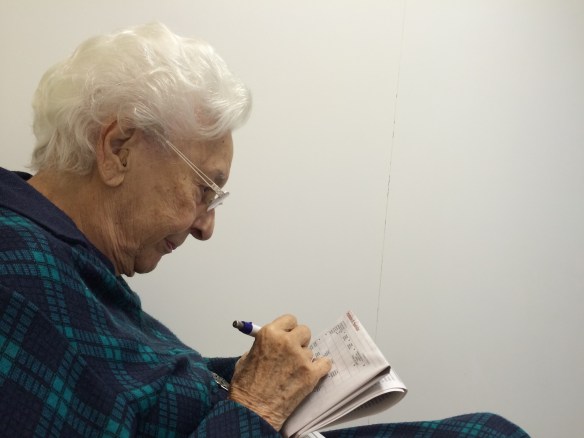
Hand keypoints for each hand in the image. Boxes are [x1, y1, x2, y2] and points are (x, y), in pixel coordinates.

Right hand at [228, 314, 331, 430]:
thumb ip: (263, 345)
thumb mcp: (246, 357)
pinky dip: (320, 368)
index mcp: (269, 334)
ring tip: (293, 372)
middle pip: (304, 331)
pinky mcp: (310, 374)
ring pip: (311, 351)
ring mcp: (300, 357)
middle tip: (292, 353)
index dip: (289, 329)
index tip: (288, 335)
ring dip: (304, 359)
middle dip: (299, 341)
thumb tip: (273, 343)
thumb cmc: (246, 387)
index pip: (290, 320)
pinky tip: (313, 372)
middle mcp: (286, 342)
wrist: (253, 410)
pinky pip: (325, 363)